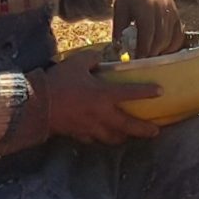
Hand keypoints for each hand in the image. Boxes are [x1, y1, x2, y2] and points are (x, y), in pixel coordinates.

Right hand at [43, 49, 160, 143]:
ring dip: (124, 137)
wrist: (38, 104)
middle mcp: (102, 114)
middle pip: (129, 126)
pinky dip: (102, 138)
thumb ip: (92, 59)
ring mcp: (92, 127)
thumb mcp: (76, 63)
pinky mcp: (80, 134)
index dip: (147, 92)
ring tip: (129, 136)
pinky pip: (95, 139)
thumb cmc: (59, 81)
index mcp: (104, 95)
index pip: (131, 93)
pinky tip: (102, 135)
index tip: (160, 91)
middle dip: (144, 129)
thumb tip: (99, 59)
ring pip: (114, 138)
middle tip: (155, 131)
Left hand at [112, 0, 183, 57]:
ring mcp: (172, 11)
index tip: (137, 61)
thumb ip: (118, 28)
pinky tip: (162, 51)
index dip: (143, 49)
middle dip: (152, 54)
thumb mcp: (119, 8)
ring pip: (171, 38)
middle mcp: (161, 9)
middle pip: (161, 38)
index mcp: (145, 6)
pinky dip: (172, 46)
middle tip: (143, 64)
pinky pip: (178, 34)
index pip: (147, 33)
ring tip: (151, 59)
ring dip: (162, 51)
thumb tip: (118, 50)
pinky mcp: (177, 15)